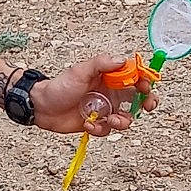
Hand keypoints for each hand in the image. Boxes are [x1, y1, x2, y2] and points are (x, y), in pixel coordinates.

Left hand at [31, 53, 157, 136]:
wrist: (42, 107)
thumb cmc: (59, 87)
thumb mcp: (79, 71)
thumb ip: (101, 64)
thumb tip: (122, 60)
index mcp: (109, 78)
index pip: (135, 77)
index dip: (145, 81)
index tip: (146, 86)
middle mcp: (111, 93)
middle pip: (139, 98)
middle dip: (147, 102)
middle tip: (147, 106)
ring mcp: (105, 110)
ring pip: (126, 118)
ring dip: (122, 121)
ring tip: (110, 120)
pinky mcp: (97, 124)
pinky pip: (108, 130)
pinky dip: (100, 129)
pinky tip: (88, 124)